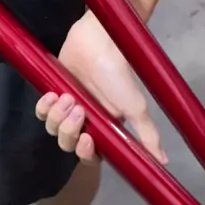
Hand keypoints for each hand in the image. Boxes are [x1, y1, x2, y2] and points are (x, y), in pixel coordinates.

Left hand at [36, 11, 167, 164]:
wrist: (98, 43)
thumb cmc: (117, 76)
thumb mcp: (136, 108)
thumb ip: (148, 136)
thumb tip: (164, 162)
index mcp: (104, 129)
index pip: (89, 156)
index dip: (85, 153)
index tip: (87, 139)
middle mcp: (85, 122)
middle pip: (67, 144)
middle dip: (69, 131)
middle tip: (77, 110)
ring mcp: (68, 108)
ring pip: (53, 129)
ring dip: (57, 117)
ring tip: (66, 96)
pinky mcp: (53, 93)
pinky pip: (41, 113)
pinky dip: (44, 108)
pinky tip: (52, 95)